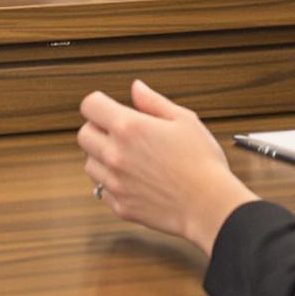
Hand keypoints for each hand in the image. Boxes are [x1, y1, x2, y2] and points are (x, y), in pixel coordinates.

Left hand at [78, 80, 254, 255]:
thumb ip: (154, 102)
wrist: (210, 206)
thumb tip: (136, 88)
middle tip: (118, 133)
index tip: (108, 107)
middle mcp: (115, 154)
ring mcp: (115, 182)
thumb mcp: (184, 120)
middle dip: (97, 129)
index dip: (99, 103)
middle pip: (84, 134)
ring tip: (127, 158)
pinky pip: (101, 190)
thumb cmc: (203, 164)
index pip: (90, 106)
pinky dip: (111, 183)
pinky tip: (132, 179)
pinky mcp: (120, 206)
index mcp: (129, 128)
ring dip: (102, 157)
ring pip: (89, 164)